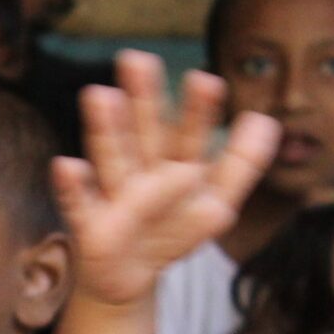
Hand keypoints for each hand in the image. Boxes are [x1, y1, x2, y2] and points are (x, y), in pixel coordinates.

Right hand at [53, 51, 281, 307]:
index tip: (205, 80)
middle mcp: (143, 171)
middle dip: (142, 99)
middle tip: (137, 59)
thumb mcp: (215, 202)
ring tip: (100, 95)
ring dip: (106, 128)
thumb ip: (241, 163)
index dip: (198, 111)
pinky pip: (79, 203)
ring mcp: (114, 194)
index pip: (190, 135)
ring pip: (112, 156)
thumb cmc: (171, 230)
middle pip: (145, 132)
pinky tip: (67, 165)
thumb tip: (266, 120)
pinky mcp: (89, 222)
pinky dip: (72, 185)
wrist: (128, 275)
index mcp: (176, 165)